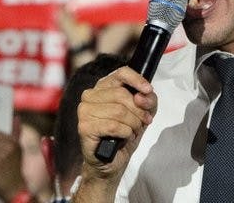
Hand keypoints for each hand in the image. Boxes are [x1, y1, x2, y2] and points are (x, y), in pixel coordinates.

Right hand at [77, 67, 157, 182]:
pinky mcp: (84, 127)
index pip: (121, 73)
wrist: (112, 160)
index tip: (148, 90)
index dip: (137, 80)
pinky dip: (125, 133)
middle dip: (138, 111)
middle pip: (122, 95)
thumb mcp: (144, 112)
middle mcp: (90, 95)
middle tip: (143, 122)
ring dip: (133, 124)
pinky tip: (124, 138)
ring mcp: (85, 110)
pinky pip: (113, 126)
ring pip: (119, 111)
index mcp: (104, 86)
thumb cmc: (125, 133)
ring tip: (133, 131)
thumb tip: (142, 97)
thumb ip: (148, 100)